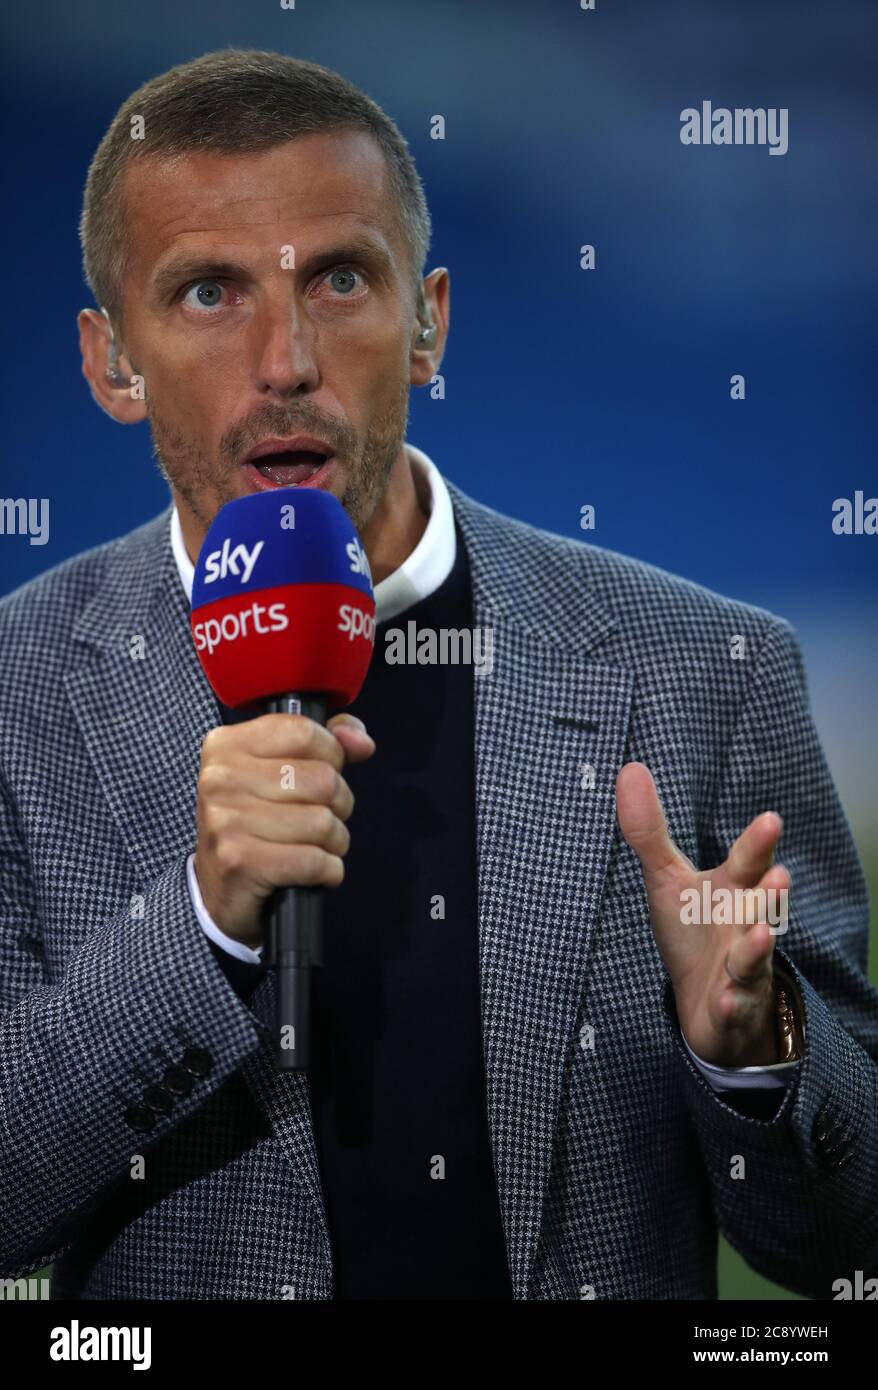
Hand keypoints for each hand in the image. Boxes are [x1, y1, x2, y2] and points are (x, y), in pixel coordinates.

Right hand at [194, 712, 375, 948]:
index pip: (305, 732)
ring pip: (324, 822)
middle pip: (323, 779)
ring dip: (333, 842)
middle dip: (337, 805)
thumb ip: (327, 743)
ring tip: (311, 847)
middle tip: (316, 820)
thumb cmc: (256, 825)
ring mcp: (227, 821)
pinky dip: (327, 871)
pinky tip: (310, 872)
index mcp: (226, 746)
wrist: (218, 892)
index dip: (330, 756)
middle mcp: (220, 779)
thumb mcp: (280, 772)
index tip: (319, 776)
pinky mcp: (240, 862)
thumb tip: (361, 742)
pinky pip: (315, 861)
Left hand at [616, 762, 789, 1067]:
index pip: (749, 861)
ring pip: (754, 957)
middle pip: (762, 905)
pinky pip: (736, 1007)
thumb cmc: (693, 929)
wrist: (706, 1002)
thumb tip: (629, 768)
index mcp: (734, 889)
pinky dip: (734, 1003)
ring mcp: (744, 968)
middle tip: (778, 876)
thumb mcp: (668, 879)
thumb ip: (650, 830)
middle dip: (771, 893)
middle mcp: (746, 923)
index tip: (770, 819)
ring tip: (760, 932)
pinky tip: (728, 999)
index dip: (759, 842)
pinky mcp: (734, 1007)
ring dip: (757, 946)